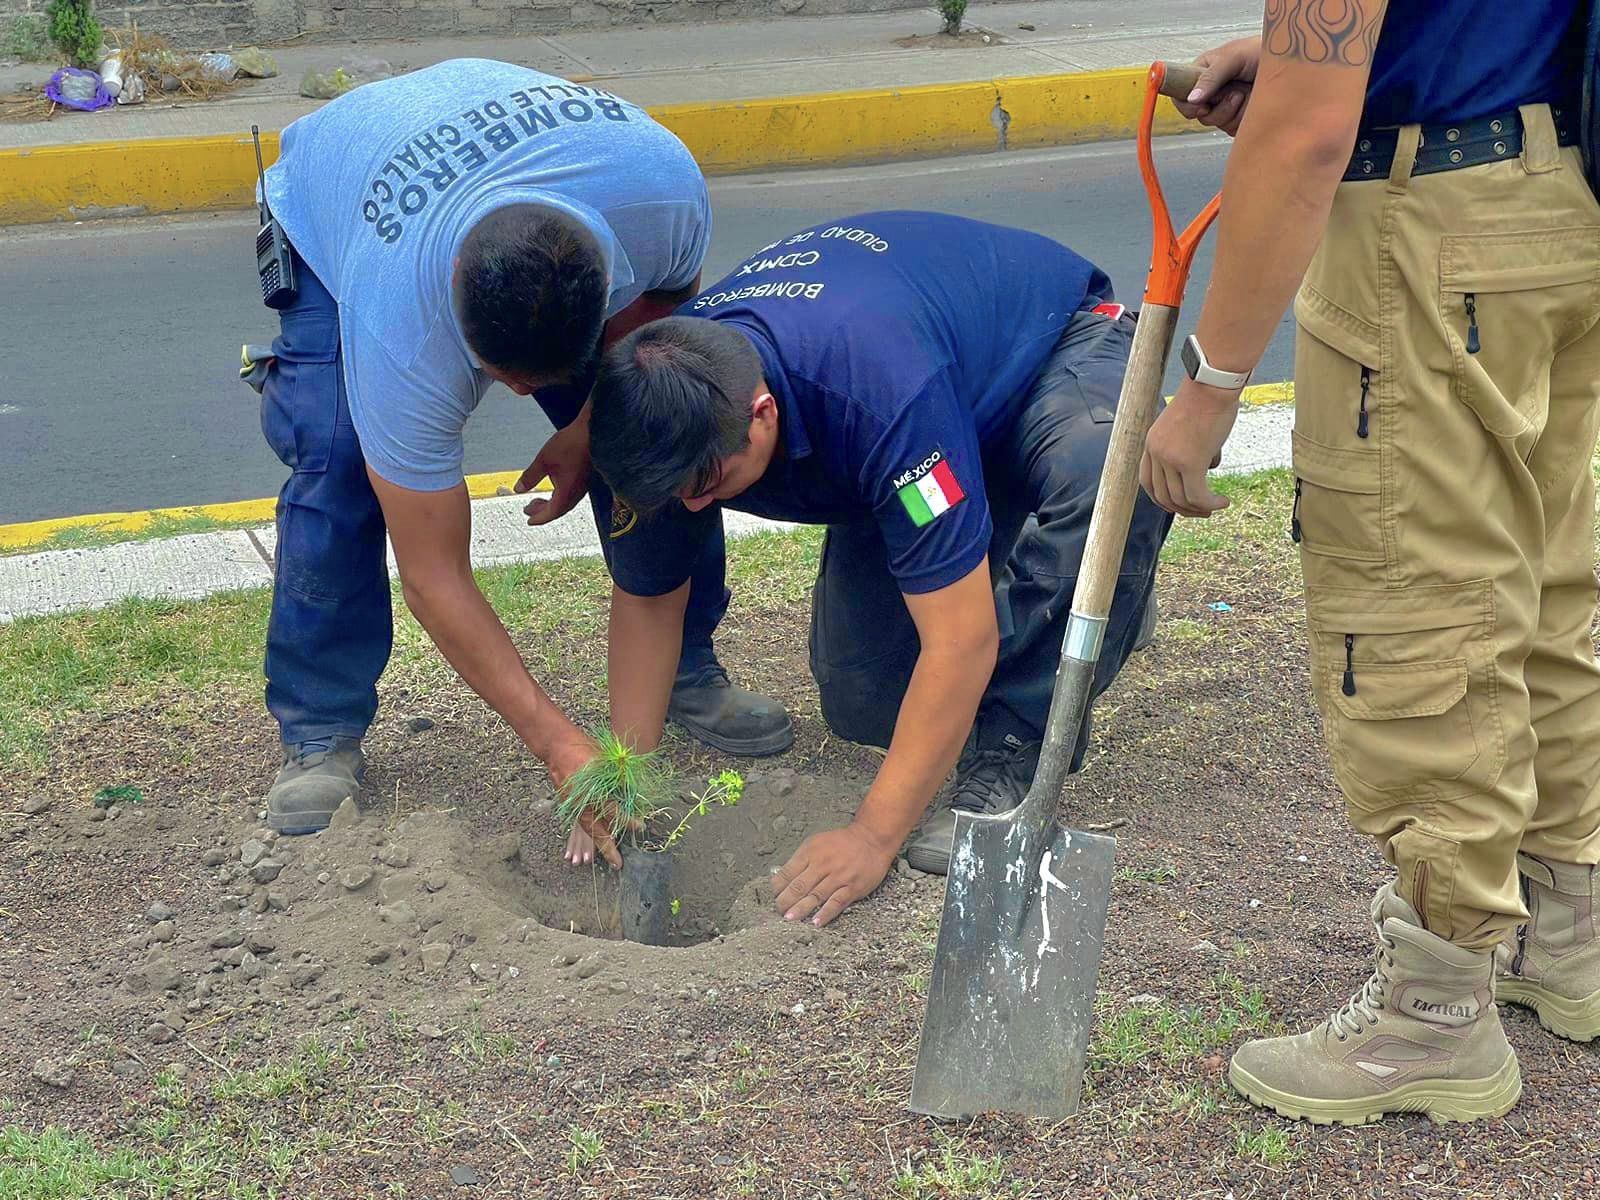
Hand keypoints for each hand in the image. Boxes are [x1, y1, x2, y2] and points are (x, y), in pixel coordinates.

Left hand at [516, 417, 590, 527]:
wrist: (593, 432)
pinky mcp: (585, 479)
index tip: (529, 521)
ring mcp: (583, 487)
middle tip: (528, 509)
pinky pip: (571, 495)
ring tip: (538, 499)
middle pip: (558, 510)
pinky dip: (559, 496)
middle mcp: (576, 493)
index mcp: (566, 493)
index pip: (550, 513)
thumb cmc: (570, 444)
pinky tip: (554, 487)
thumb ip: (530, 477)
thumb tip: (518, 489)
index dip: (538, 518)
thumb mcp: (544, 461)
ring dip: (551, 504)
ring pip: (565, 503)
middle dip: (542, 512)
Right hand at [541, 734, 625, 871]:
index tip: (640, 826)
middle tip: (618, 864)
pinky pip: (581, 822)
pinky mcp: (567, 804)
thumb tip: (631, 796)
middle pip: (596, 830)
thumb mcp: (605, 761)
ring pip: (587, 829)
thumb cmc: (585, 749)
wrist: (557, 746)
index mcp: (592, 791)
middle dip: (608, 848)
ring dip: (599, 844)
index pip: (613, 811)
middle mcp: (581, 802)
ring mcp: (571, 805)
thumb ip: (617, 780)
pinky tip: (598, 838)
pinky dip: (590, 832)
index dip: (628, 820)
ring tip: (609, 857)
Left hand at [771, 823, 897, 927]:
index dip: (777, 888)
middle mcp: (823, 864)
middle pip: (799, 886)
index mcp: (810, 852)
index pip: (787, 872)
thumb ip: (800, 860)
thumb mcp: (817, 843)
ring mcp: (838, 877)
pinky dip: (825, 913)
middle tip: (777, 912)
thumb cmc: (842, 842)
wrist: (872, 839)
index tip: (772, 898)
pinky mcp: (852, 887)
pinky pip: (836, 902)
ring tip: (789, 919)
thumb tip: (780, 878)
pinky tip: (815, 922)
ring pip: (815, 896)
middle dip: (785, 901)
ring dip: (800, 909)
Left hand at [1140, 379, 1239, 517]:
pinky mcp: (1190, 463)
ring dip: (1199, 508)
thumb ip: (1192, 447)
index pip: (1148, 481)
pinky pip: (1197, 496)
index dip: (1162, 497)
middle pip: (1163, 495)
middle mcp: (1156, 452)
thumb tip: (1209, 465)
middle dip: (1182, 509)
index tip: (1179, 504)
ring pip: (1181, 499)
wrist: (1213, 385)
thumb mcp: (1189, 425)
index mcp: (1151, 443)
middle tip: (1203, 511)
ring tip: (1216, 507)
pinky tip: (1223, 502)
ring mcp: (1171, 459)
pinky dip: (1210, 504)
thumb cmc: (1207, 399)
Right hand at [1171, 36, 1258, 136]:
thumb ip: (1210, 77)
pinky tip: (1252, 102)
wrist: (1292, 63)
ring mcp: (1224, 106)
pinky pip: (1233, 129)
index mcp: (1202, 74)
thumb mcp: (1233, 57)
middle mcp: (1211, 91)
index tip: (1202, 105)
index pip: (1180, 96)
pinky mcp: (1238, 119)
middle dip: (1217, 108)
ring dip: (1233, 111)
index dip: (1187, 105)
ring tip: (1245, 92)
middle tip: (1234, 93)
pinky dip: (1244, 118)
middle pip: (1198, 115)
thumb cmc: (1263, 51)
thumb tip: (1192, 98)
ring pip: (1216, 123)